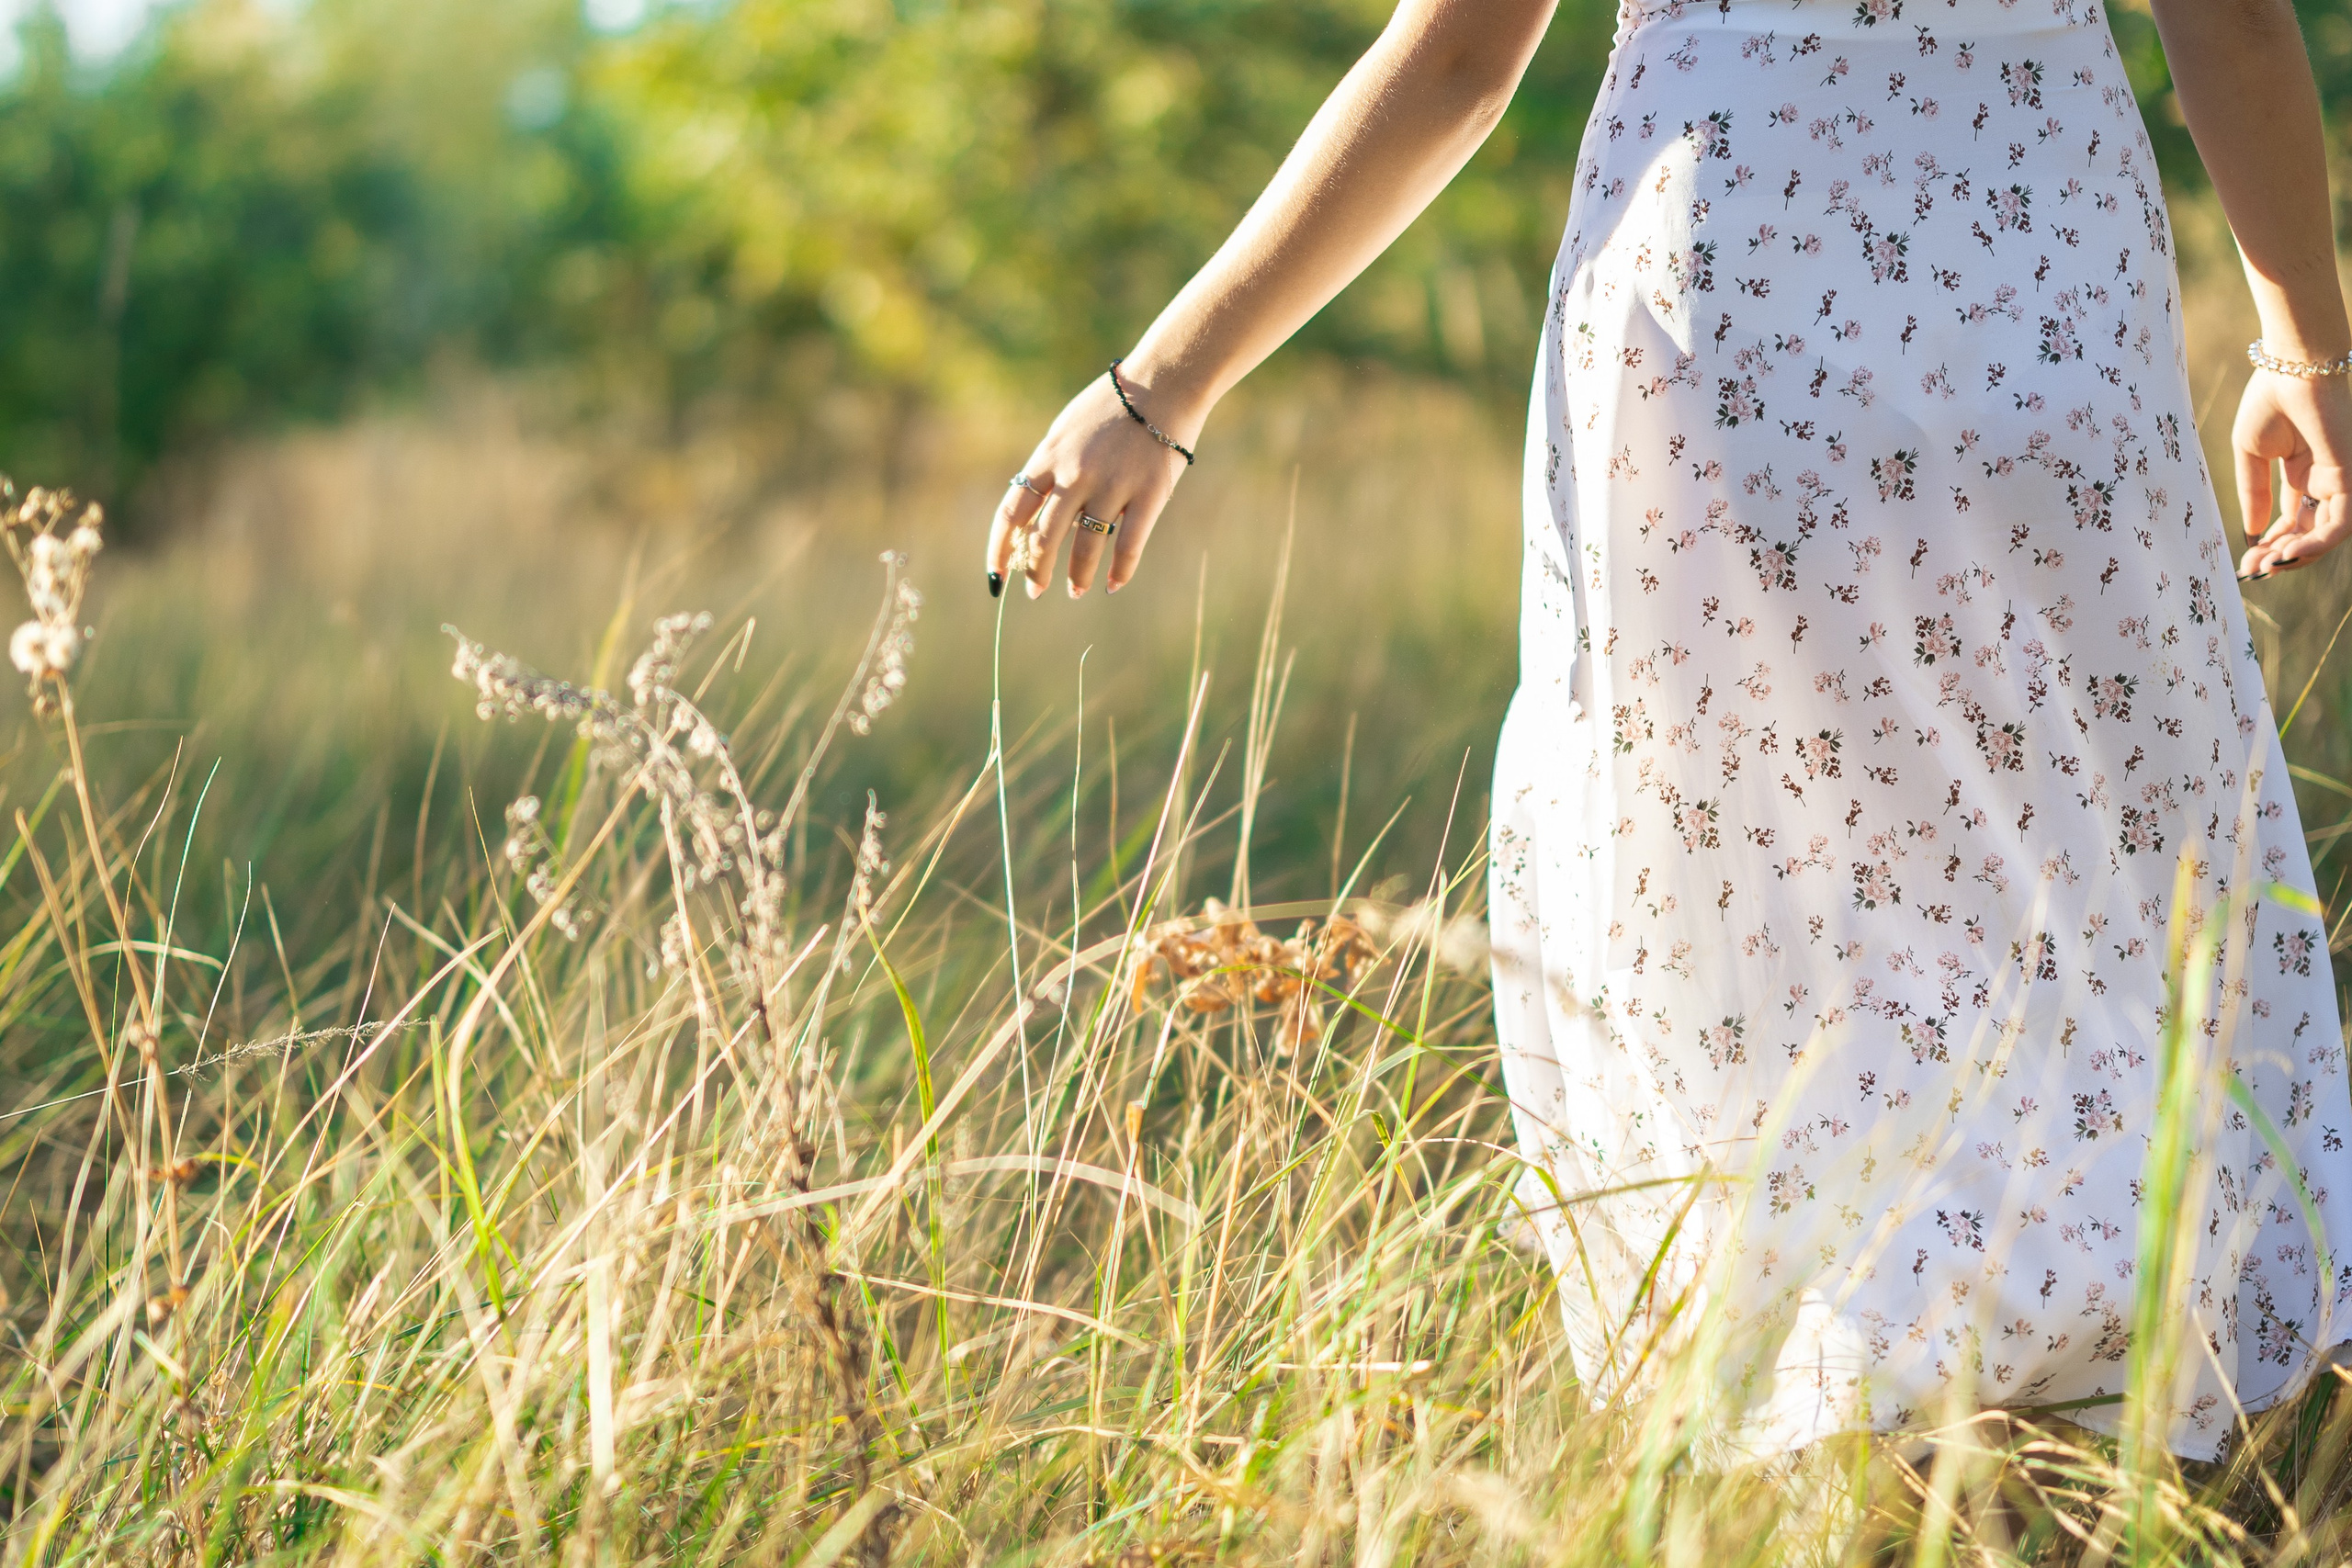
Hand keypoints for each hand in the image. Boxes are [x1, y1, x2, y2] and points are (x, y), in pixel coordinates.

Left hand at [985, 366, 1201, 599]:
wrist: (1163, 381)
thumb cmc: (1112, 407)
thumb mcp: (1067, 430)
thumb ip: (1052, 471)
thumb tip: (1041, 518)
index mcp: (1050, 457)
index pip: (1013, 511)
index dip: (1000, 548)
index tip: (996, 575)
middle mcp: (1075, 474)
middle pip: (1044, 537)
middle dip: (1036, 571)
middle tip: (1035, 590)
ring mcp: (1113, 485)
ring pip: (1086, 546)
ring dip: (1077, 577)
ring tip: (1075, 591)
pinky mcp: (1149, 493)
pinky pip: (1129, 544)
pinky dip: (1120, 570)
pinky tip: (1113, 584)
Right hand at [2233, 365, 2351, 579]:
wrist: (2291, 369)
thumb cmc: (2269, 400)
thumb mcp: (2250, 455)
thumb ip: (2254, 493)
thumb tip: (2253, 530)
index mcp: (2304, 470)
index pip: (2294, 519)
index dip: (2272, 542)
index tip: (2246, 558)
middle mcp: (2326, 478)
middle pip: (2310, 531)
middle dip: (2280, 554)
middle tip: (2253, 568)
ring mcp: (2340, 479)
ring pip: (2327, 534)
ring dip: (2297, 556)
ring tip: (2267, 565)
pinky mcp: (2349, 477)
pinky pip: (2340, 523)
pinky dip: (2316, 543)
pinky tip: (2286, 553)